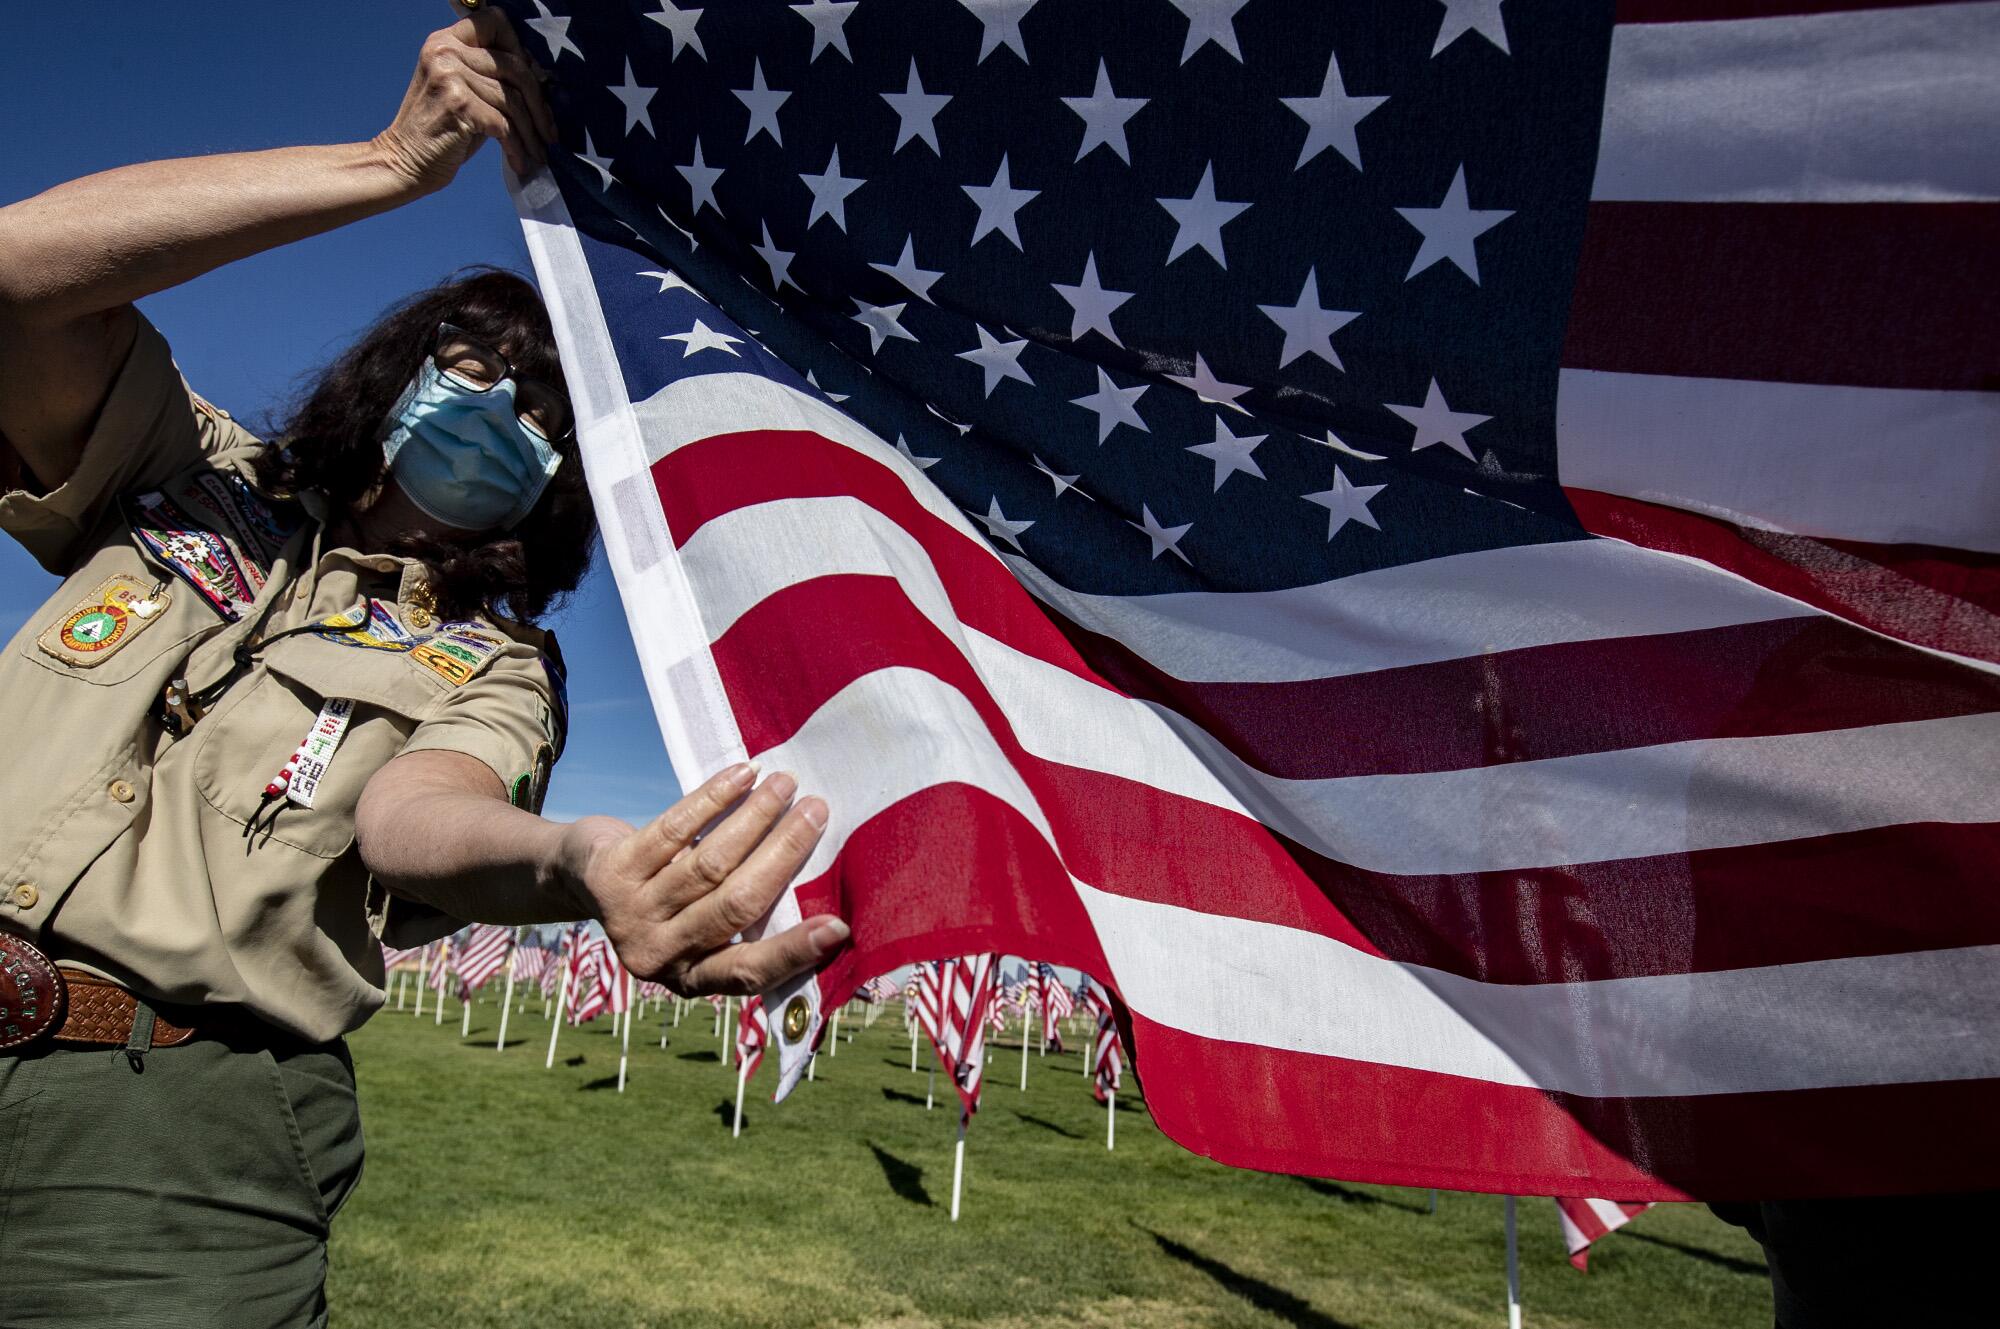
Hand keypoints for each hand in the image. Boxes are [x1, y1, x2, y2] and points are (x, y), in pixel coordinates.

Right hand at [373, 8, 557, 190]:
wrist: (405, 162)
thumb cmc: (442, 131)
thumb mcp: (464, 92)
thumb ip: (492, 77)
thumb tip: (541, 77)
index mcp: (445, 41)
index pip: (494, 21)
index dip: (520, 48)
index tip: (535, 79)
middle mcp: (445, 51)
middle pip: (515, 66)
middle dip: (539, 105)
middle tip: (549, 131)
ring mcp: (450, 74)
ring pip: (512, 100)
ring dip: (531, 133)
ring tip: (538, 152)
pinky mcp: (458, 103)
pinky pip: (503, 124)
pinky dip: (516, 147)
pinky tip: (519, 161)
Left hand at [555, 764, 849, 995]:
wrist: (576, 879)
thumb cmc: (666, 899)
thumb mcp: (700, 925)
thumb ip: (746, 919)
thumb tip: (828, 889)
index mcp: (692, 977)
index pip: (749, 971)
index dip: (794, 951)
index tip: (839, 927)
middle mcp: (659, 956)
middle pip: (736, 905)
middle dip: (784, 853)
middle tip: (818, 810)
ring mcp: (630, 915)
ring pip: (709, 863)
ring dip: (755, 816)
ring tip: (785, 783)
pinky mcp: (609, 873)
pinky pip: (674, 829)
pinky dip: (713, 798)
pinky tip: (742, 775)